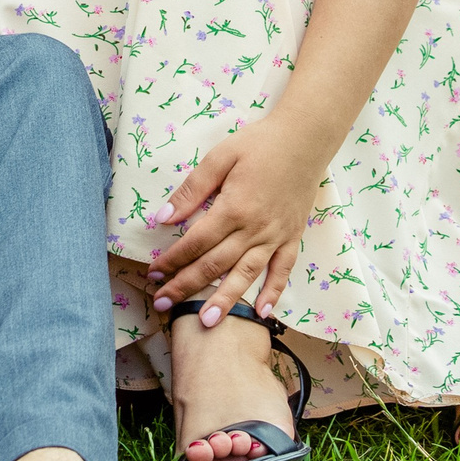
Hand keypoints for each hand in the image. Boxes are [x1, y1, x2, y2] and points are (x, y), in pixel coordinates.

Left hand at [145, 110, 335, 323]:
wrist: (305, 138)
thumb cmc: (259, 144)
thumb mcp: (220, 157)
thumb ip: (192, 189)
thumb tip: (163, 217)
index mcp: (233, 208)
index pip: (195, 242)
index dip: (172, 260)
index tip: (153, 273)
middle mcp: (255, 228)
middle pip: (215, 264)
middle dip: (186, 286)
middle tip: (164, 304)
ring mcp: (276, 236)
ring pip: (246, 274)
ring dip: (225, 299)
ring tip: (207, 321)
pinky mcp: (293, 237)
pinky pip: (283, 270)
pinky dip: (273, 292)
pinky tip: (261, 312)